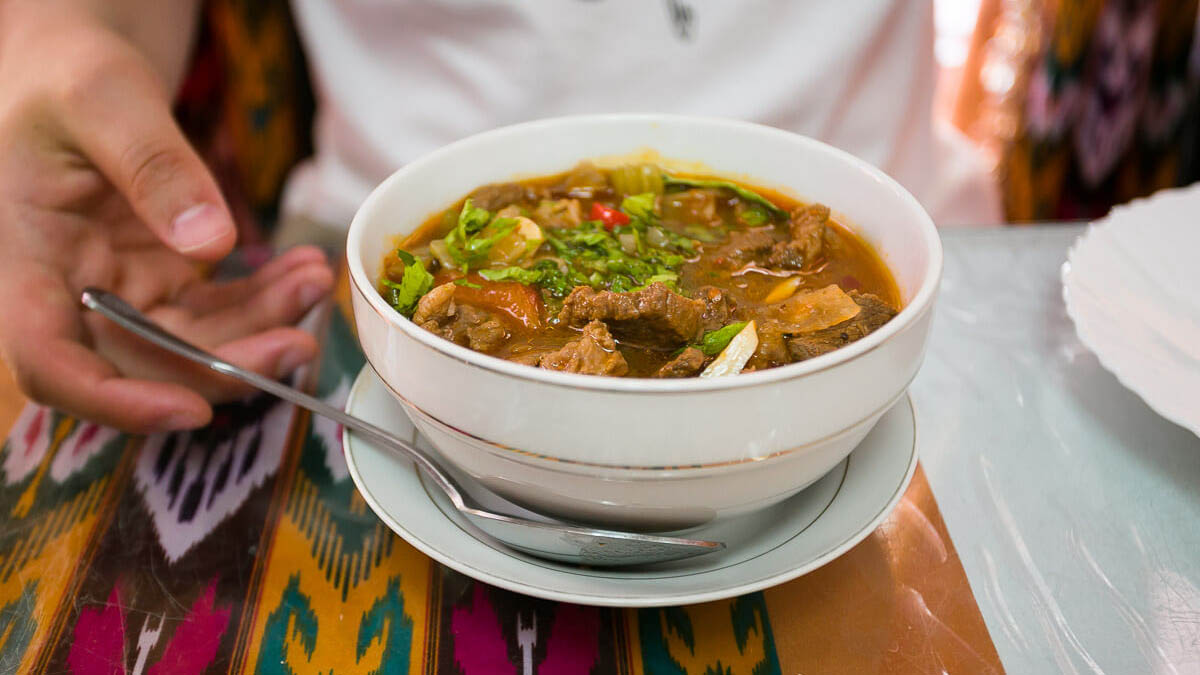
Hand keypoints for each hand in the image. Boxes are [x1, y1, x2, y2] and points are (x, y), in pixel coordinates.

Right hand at [0, 3, 332, 431]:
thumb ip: (153, 165)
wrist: (78, 71)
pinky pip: (217, 309)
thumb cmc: (68, 74)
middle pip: (140, 365)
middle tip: (301, 341)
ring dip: (261, 327)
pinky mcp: (160, 281)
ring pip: (192, 343)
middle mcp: (67, 292)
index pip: (51, 362)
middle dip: (227, 363)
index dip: (116, 401)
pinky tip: (305, 270)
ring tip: (315, 282)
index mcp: (23, 262)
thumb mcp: (103, 98)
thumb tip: (212, 241)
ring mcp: (117, 291)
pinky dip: (265, 298)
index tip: (191, 410)